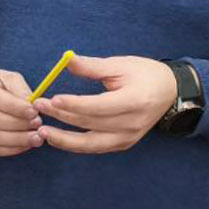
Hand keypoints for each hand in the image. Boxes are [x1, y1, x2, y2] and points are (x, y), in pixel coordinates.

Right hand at [0, 67, 43, 156]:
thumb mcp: (3, 77)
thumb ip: (19, 88)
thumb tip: (33, 106)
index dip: (15, 107)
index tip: (34, 112)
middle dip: (18, 125)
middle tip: (38, 126)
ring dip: (16, 140)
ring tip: (36, 138)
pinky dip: (9, 149)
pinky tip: (24, 145)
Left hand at [32, 55, 177, 153]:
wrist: (170, 91)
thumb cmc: (144, 74)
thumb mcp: (120, 64)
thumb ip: (92, 66)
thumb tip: (66, 61)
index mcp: (134, 101)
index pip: (98, 106)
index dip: (74, 104)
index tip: (52, 99)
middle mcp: (132, 124)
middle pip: (90, 123)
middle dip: (62, 115)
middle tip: (39, 106)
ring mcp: (128, 138)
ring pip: (90, 143)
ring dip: (64, 138)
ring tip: (42, 131)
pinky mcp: (123, 144)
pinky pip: (94, 147)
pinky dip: (75, 144)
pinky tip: (57, 137)